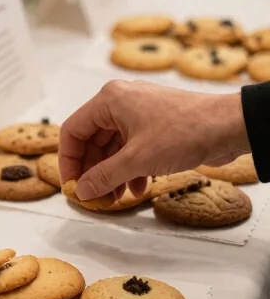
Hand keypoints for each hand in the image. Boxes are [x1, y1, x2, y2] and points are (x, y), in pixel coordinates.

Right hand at [58, 80, 249, 202]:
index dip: (69, 161)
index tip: (73, 186)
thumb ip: (103, 177)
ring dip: (111, 174)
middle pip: (92, 141)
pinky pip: (132, 149)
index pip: (73, 131)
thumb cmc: (185, 131)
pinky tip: (138, 188)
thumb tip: (81, 190)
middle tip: (95, 197)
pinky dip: (130, 170)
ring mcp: (140, 114)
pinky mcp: (156, 126)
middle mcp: (121, 103)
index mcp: (110, 100)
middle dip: (93, 172)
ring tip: (115, 198)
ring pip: (112, 148)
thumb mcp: (136, 159)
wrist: (229, 127)